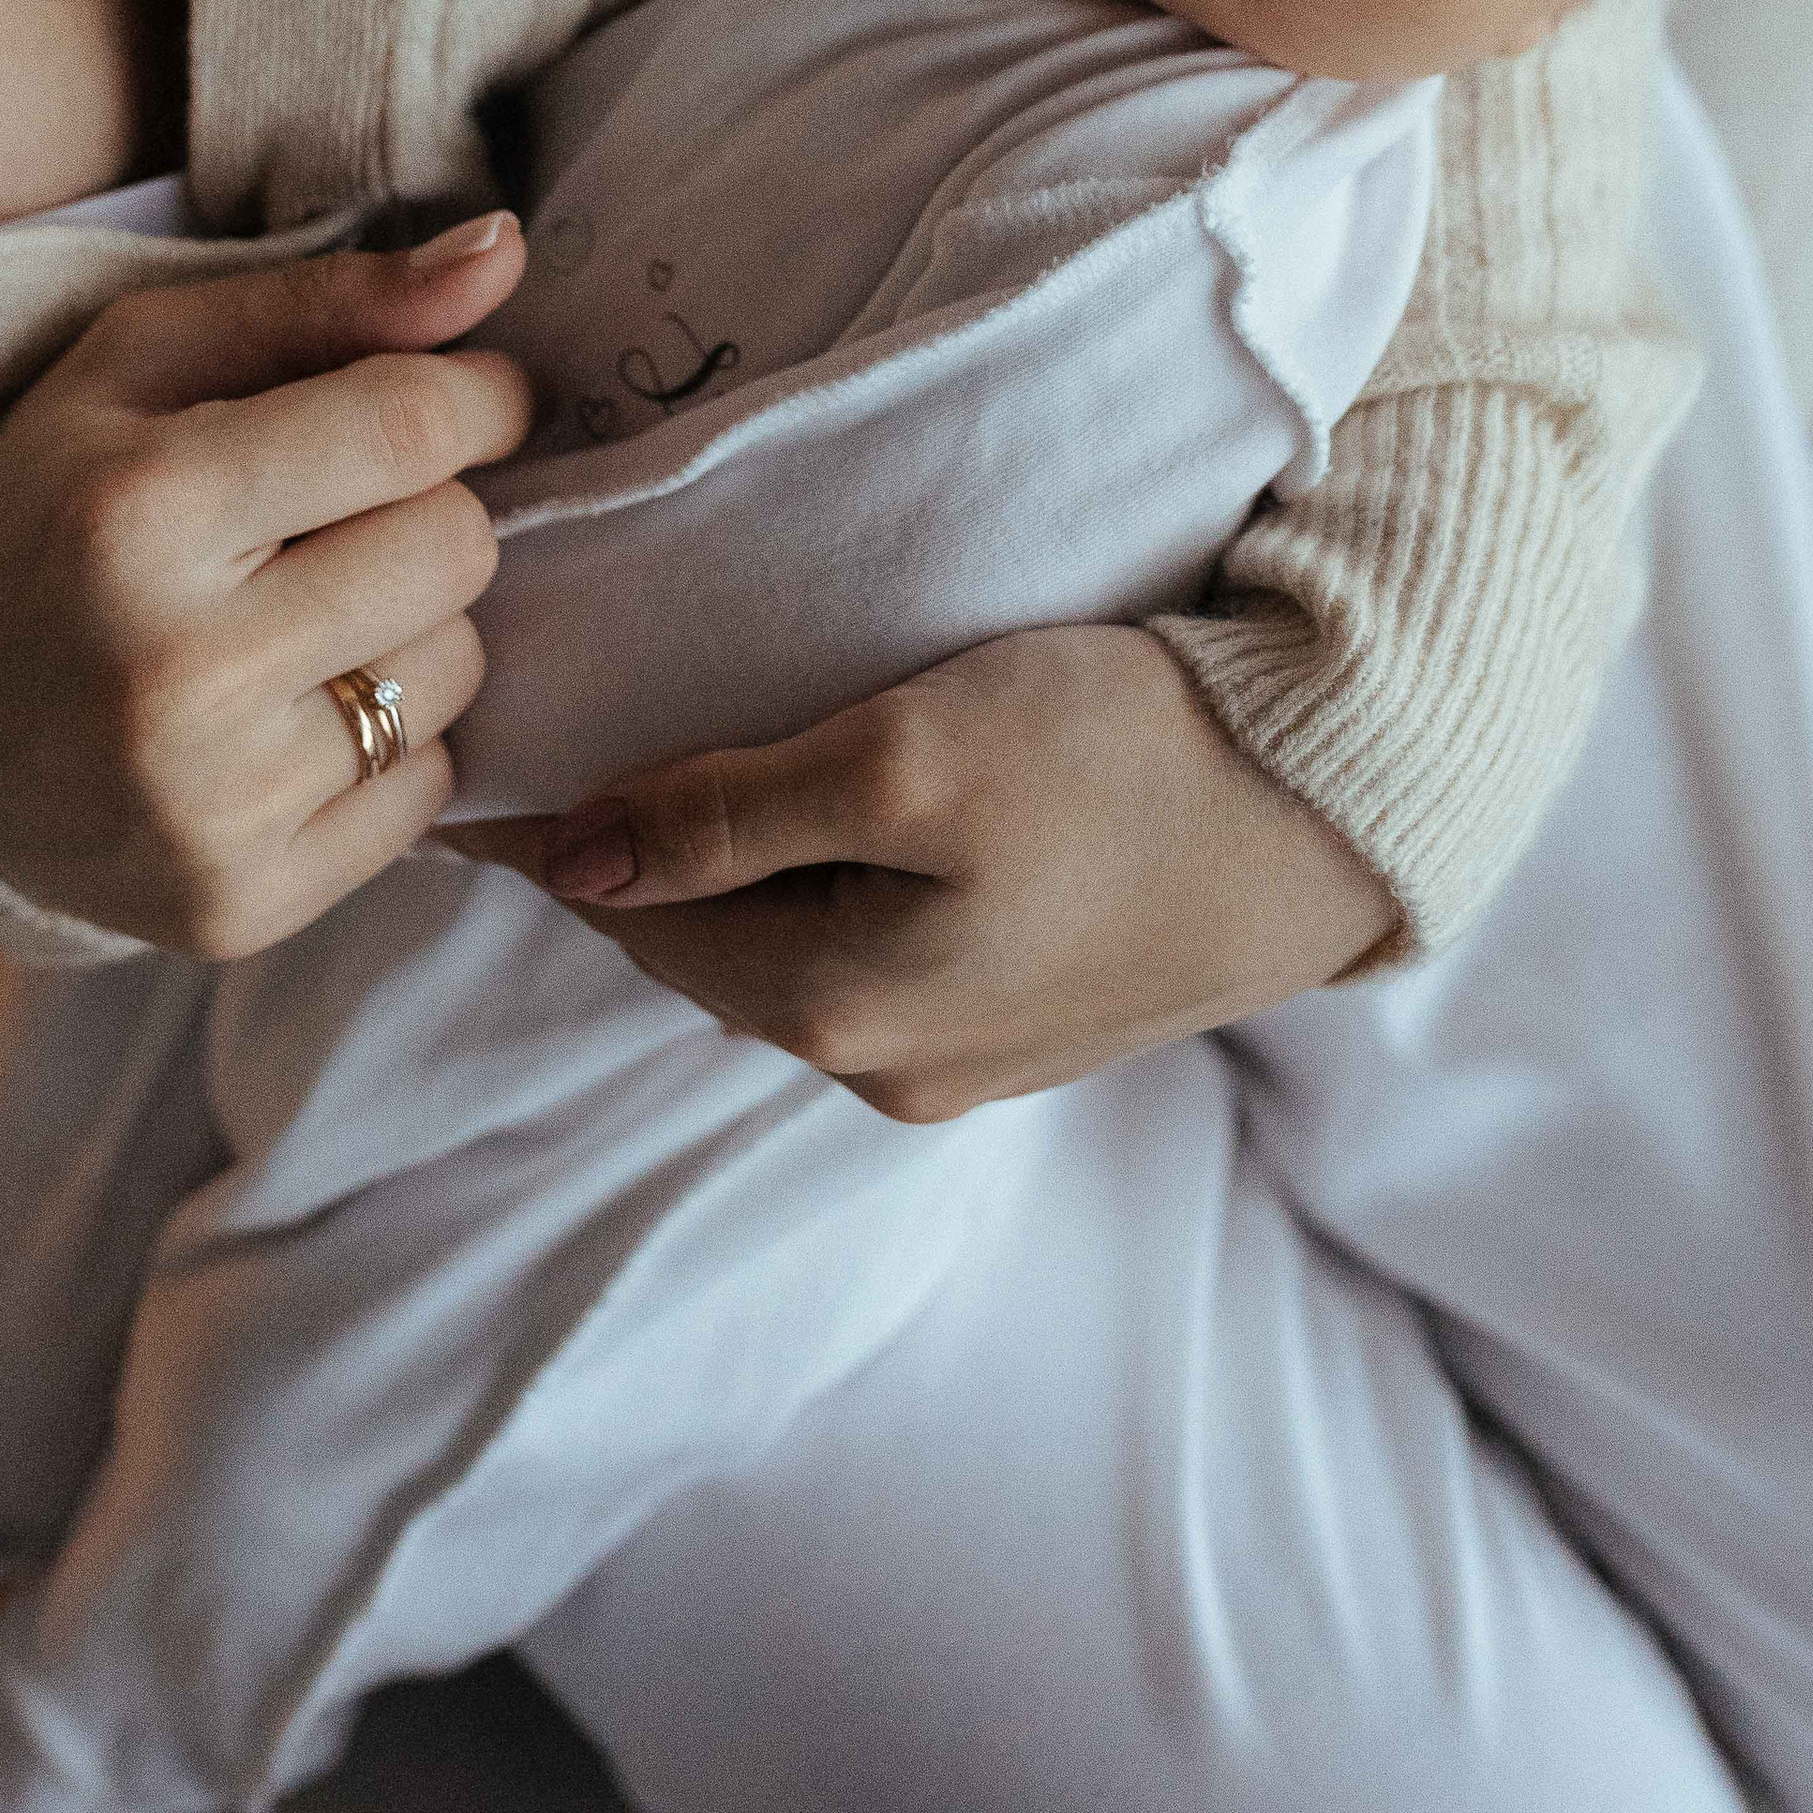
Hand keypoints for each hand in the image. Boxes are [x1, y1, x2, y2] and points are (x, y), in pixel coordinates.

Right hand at [0, 216, 534, 953]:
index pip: (412, 425)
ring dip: (412, 628)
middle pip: (456, 548)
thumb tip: (505, 251)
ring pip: (458, 668)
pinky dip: (390, 742)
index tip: (473, 398)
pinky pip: (430, 790)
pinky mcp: (241, 906)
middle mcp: (180, 669)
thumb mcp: (143, 365)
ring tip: (305, 618)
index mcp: (145, 509)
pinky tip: (291, 715)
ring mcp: (213, 807)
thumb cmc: (48, 511)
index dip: (479, 397)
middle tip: (343, 519)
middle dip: (426, 513)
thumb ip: (333, 299)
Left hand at [448, 624, 1395, 1120]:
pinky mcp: (1045, 1014)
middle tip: (574, 748)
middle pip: (712, 944)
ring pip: (796, 951)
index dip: (556, 832)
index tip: (480, 768)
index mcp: (831, 1008)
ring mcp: (973, 1056)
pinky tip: (842, 822)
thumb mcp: (902, 755)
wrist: (1333, 810)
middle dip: (643, 858)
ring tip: (693, 771)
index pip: (635, 914)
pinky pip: (886, 952)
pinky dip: (833, 888)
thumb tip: (572, 857)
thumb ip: (728, 810)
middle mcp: (887, 1063)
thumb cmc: (1118, 758)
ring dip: (740, 874)